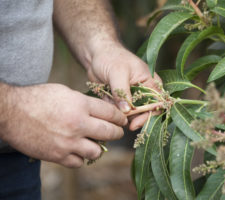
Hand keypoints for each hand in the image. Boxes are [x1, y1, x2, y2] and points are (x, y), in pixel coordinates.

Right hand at [0, 83, 126, 167]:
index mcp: (81, 105)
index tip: (122, 120)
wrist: (12, 112)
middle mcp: (78, 124)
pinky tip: (77, 150)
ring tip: (95, 142)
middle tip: (117, 132)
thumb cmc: (38, 98)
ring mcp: (68, 142)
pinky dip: (80, 157)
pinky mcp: (58, 155)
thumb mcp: (65, 92)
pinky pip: (79, 162)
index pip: (111, 113)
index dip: (120, 117)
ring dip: (98, 147)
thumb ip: (84, 102)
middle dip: (117, 132)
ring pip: (97, 151)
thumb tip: (99, 110)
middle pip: (110, 133)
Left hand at [86, 43, 161, 130]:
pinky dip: (116, 114)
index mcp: (151, 83)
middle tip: (127, 125)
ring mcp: (133, 98)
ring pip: (133, 115)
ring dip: (125, 118)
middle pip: (147, 112)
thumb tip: (127, 110)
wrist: (96, 55)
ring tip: (115, 114)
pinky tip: (109, 108)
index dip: (150, 114)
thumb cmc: (111, 57)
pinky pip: (121, 113)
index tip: (137, 122)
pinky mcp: (122, 102)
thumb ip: (122, 92)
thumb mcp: (117, 72)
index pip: (158, 103)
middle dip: (137, 120)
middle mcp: (145, 92)